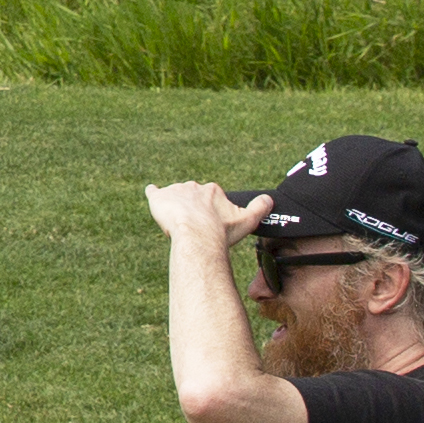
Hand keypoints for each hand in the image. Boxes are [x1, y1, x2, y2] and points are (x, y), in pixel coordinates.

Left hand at [145, 181, 268, 252]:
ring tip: (177, 226)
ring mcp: (175, 191)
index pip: (209, 199)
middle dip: (192, 211)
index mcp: (212, 191)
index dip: (209, 213)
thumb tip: (270, 199)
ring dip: (175, 208)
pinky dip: (153, 193)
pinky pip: (154, 192)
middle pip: (192, 198)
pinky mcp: (158, 198)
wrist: (196, 235)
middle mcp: (194, 186)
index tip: (209, 226)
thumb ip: (259, 208)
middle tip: (194, 230)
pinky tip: (152, 193)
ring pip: (175, 197)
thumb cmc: (221, 231)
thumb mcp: (246, 220)